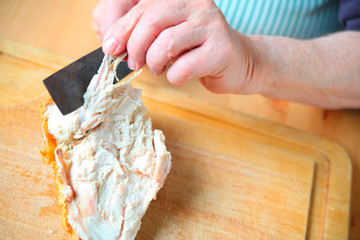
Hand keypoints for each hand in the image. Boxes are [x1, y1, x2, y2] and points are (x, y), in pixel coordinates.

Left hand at [101, 0, 263, 93]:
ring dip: (155, 64)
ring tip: (159, 69)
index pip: (143, 8)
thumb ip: (142, 34)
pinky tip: (179, 75)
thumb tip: (111, 44)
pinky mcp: (221, 49)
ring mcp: (212, 24)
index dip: (122, 29)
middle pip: (152, 21)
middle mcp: (197, 4)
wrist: (238, 62)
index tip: (111, 48)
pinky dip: (174, 78)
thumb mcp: (167, 34)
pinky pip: (183, 68)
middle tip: (135, 63)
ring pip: (166, 45)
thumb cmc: (196, 50)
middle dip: (136, 47)